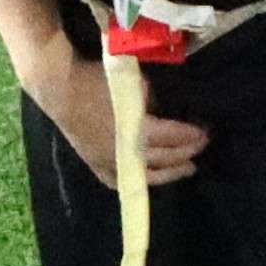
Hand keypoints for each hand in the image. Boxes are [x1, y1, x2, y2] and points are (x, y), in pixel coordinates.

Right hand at [24, 52, 202, 188]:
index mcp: (136, 131)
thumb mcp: (135, 85)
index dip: (190, 136)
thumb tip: (165, 112)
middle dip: (185, 152)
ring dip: (169, 173)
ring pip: (143, 176)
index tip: (205, 133)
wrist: (60, 88)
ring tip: (187, 168)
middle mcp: (123, 152)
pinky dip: (135, 183)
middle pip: (162, 158)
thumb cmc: (99, 81)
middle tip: (202, 145)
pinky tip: (148, 180)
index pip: (171, 138)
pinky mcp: (93, 162)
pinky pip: (116, 181)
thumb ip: (153, 102)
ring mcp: (107, 160)